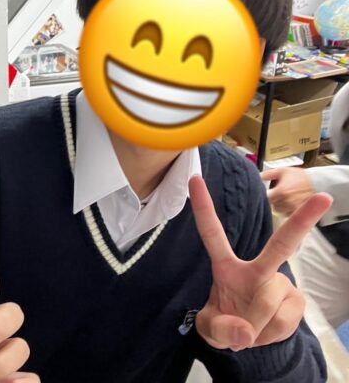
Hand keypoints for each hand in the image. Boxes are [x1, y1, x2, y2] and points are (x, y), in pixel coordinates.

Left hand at [188, 175, 331, 350]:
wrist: (246, 340)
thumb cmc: (225, 323)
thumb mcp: (211, 330)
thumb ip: (220, 330)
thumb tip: (245, 331)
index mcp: (226, 266)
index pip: (212, 233)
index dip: (203, 207)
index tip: (194, 178)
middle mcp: (257, 269)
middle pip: (280, 245)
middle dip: (303, 220)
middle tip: (323, 198)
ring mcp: (280, 283)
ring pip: (269, 303)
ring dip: (256, 326)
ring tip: (248, 331)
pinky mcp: (296, 300)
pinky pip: (283, 321)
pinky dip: (271, 334)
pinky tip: (265, 331)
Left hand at [260, 167, 314, 215]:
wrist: (320, 182)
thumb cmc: (301, 176)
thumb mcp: (282, 171)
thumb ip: (267, 174)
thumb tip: (256, 177)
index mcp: (281, 192)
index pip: (266, 198)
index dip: (266, 195)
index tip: (268, 193)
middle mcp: (287, 202)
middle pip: (272, 205)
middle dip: (274, 200)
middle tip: (279, 194)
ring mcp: (294, 208)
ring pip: (280, 211)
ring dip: (281, 206)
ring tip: (286, 198)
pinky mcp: (300, 212)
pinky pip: (289, 214)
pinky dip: (288, 210)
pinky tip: (292, 203)